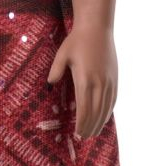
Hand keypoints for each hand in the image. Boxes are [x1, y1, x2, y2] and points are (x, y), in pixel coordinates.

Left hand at [46, 22, 117, 138]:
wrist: (98, 28)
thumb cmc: (77, 41)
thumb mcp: (62, 54)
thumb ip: (55, 70)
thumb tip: (50, 83)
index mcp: (85, 79)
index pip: (84, 109)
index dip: (81, 124)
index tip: (77, 133)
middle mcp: (99, 83)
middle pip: (96, 112)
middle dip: (89, 127)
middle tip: (82, 137)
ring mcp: (109, 81)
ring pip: (106, 109)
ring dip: (99, 123)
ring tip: (92, 133)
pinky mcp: (114, 78)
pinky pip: (113, 100)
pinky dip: (108, 112)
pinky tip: (104, 119)